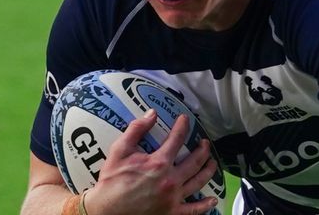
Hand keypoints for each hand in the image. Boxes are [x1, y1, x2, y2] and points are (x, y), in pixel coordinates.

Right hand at [83, 110, 219, 214]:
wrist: (105, 211)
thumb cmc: (111, 181)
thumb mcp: (119, 151)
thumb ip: (136, 130)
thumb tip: (152, 114)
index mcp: (159, 163)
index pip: (177, 139)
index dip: (182, 127)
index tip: (185, 119)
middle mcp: (170, 180)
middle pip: (195, 161)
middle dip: (202, 149)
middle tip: (204, 143)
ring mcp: (173, 198)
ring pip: (198, 182)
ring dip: (208, 170)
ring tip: (212, 163)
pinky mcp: (171, 213)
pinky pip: (193, 210)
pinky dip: (205, 205)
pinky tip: (213, 200)